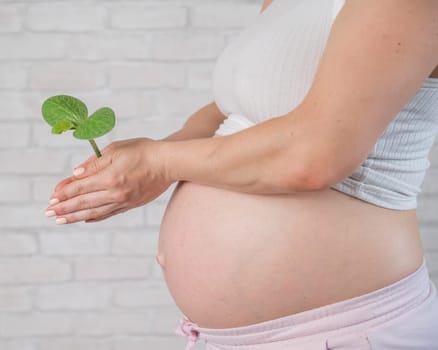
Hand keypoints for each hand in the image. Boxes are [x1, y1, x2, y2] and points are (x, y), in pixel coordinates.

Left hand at [45, 137, 173, 223]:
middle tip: (48, 213)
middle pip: (84, 203)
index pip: (80, 187)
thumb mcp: (116, 149)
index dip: (64, 192)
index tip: (51, 197)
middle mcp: (115, 193)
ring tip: (61, 220)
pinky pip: (109, 213)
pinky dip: (95, 217)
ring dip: (75, 216)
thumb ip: (94, 163)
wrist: (169, 163)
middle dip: (64, 208)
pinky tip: (85, 219)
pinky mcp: (131, 204)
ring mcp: (124, 201)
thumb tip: (75, 174)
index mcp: (110, 177)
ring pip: (94, 212)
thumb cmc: (144, 151)